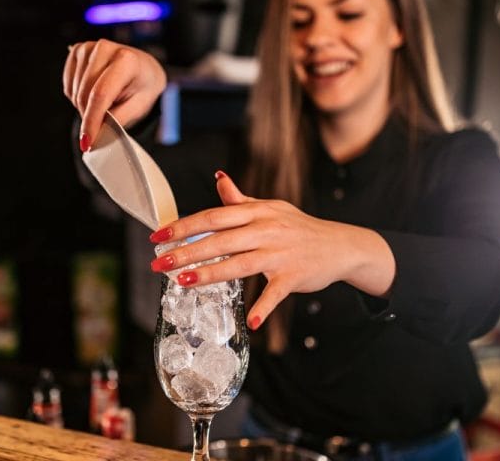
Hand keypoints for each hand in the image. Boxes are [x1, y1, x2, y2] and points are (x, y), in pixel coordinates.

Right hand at [63, 39, 166, 150]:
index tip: (87, 142)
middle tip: (102, 125)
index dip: (91, 120)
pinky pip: (68, 86)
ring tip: (103, 104)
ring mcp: (88, 47)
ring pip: (74, 92)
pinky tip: (92, 93)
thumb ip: (117, 120)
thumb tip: (96, 135)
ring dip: (84, 106)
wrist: (142, 68)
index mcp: (126, 60)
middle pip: (84, 94)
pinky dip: (77, 97)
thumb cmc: (142, 87)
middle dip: (89, 117)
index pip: (100, 94)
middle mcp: (105, 48)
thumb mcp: (138, 107)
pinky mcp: (77, 50)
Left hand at [149, 172, 394, 329]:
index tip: (158, 237)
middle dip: (186, 252)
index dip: (183, 226)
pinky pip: (276, 293)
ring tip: (183, 282)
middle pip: (220, 240)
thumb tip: (219, 178)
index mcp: (257, 211)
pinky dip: (264, 308)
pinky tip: (250, 321)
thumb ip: (241, 200)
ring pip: (240, 264)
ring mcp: (281, 253)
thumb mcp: (271, 208)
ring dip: (210, 274)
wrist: (341, 245)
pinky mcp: (295, 276)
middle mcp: (266, 229)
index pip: (213, 216)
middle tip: (159, 264)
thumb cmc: (299, 227)